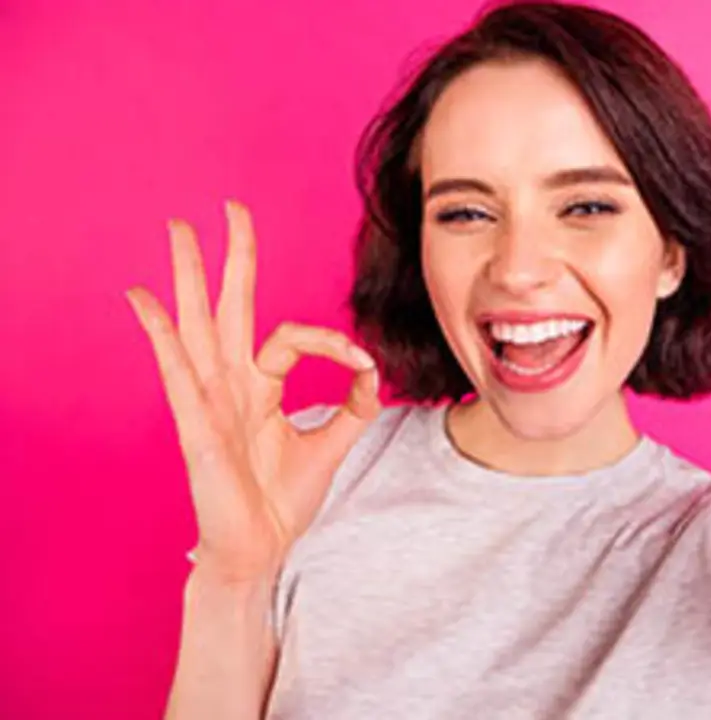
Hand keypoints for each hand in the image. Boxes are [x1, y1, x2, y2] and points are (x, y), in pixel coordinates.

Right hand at [126, 201, 380, 584]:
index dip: (330, 343)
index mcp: (258, 387)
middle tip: (227, 207)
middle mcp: (230, 384)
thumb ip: (354, 404)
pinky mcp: (196, 424)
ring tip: (177, 229)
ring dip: (186, 275)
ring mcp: (208, 400)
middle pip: (227, 307)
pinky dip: (159, 332)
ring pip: (197, 324)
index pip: (288, 337)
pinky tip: (143, 297)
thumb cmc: (282, 500)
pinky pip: (176, 370)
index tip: (364, 366)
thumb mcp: (334, 443)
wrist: (261, 548)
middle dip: (228, 257)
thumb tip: (371, 370)